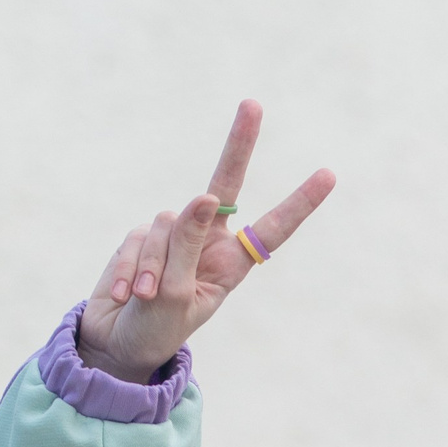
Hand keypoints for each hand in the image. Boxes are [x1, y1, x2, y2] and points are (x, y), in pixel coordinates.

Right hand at [75, 100, 335, 384]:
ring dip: (152, 264)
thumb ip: (189, 245)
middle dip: (239, 144)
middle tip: (253, 103)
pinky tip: (126, 294)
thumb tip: (205, 196)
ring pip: (166, 224)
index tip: (329, 174)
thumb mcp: (176, 295)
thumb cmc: (157, 328)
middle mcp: (207, 241)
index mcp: (231, 263)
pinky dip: (129, 266)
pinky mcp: (141, 234)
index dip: (299, 203)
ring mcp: (173, 234)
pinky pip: (136, 236)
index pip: (271, 229)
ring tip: (145, 297)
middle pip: (225, 183)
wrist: (118, 342)